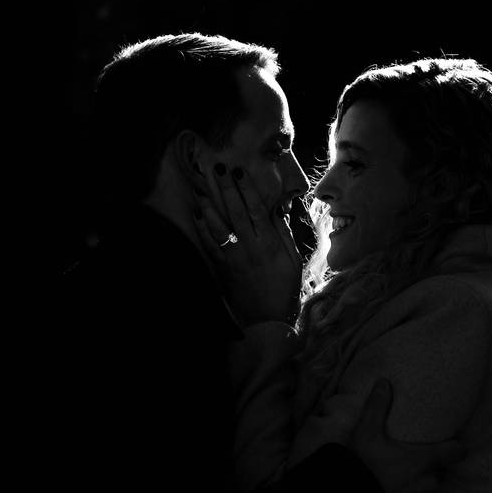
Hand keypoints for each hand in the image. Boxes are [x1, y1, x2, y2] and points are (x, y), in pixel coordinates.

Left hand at [192, 163, 302, 325]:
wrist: (268, 322)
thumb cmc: (285, 290)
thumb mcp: (294, 261)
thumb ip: (284, 233)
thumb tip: (277, 209)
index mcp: (269, 243)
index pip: (255, 209)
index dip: (246, 189)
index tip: (239, 172)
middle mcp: (248, 247)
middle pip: (233, 212)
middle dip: (225, 189)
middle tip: (217, 170)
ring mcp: (232, 258)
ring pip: (217, 226)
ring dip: (208, 206)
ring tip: (201, 188)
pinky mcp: (222, 269)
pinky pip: (209, 245)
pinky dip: (202, 229)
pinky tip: (197, 216)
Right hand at [348, 379, 464, 492]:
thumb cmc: (363, 464)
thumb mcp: (367, 432)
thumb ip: (378, 407)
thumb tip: (384, 382)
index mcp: (425, 460)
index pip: (457, 451)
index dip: (454, 447)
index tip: (448, 444)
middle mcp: (430, 481)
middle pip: (440, 471)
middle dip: (428, 468)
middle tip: (410, 462)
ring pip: (431, 491)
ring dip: (421, 487)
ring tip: (402, 482)